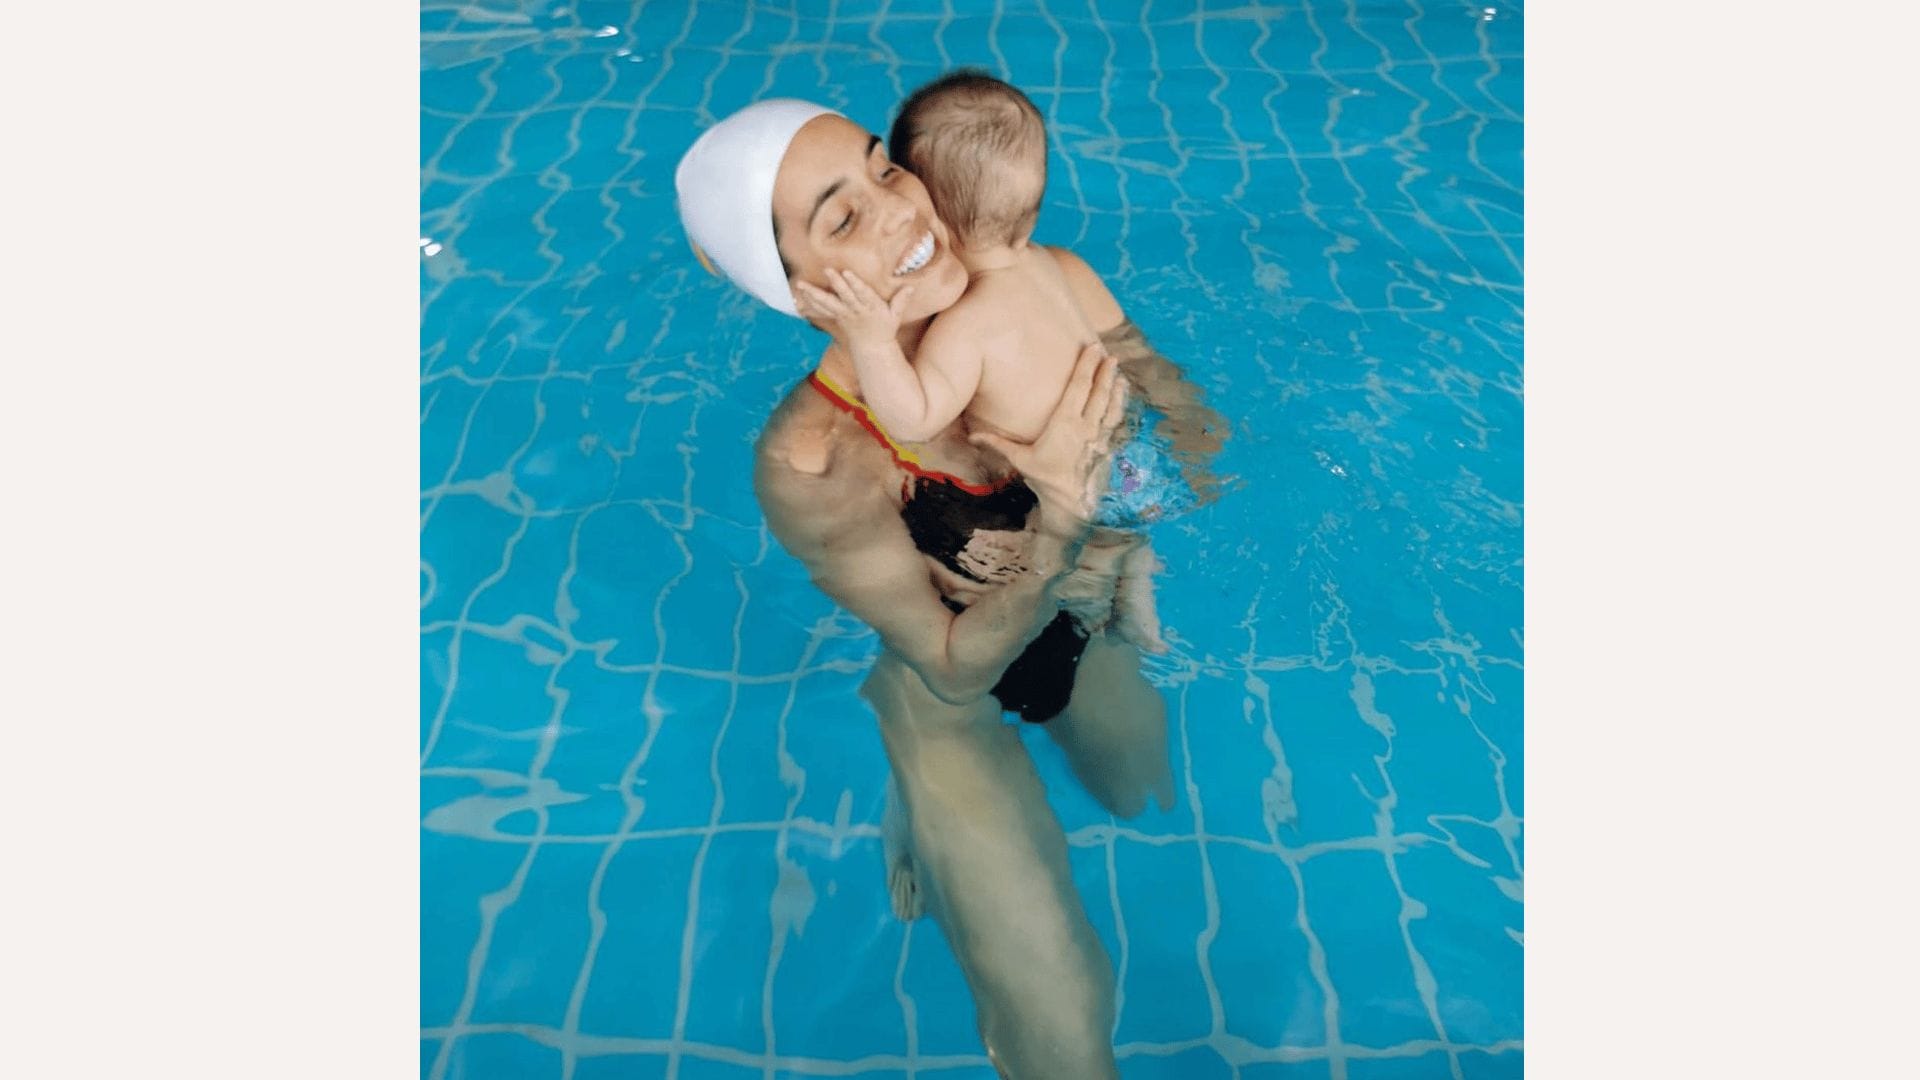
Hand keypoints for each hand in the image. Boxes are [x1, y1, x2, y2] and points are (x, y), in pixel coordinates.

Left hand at [792, 268, 913, 350]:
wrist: (872, 348)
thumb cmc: (885, 328)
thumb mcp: (896, 316)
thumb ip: (901, 301)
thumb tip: (911, 287)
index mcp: (871, 308)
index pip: (862, 294)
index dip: (855, 284)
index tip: (847, 272)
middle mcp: (855, 311)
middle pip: (844, 296)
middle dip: (835, 283)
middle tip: (826, 270)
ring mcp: (843, 315)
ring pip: (827, 304)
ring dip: (813, 294)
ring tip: (800, 285)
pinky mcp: (835, 318)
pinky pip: (820, 312)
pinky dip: (809, 306)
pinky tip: (797, 300)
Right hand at [967, 343, 1126, 529]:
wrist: (1072, 502)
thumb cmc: (1045, 478)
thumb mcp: (1020, 459)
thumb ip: (998, 443)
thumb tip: (972, 435)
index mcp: (1066, 422)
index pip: (1079, 388)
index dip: (1086, 366)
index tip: (1092, 348)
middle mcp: (1086, 425)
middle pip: (1099, 392)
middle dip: (1104, 372)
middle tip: (1108, 354)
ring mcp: (1099, 436)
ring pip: (1111, 405)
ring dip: (1115, 386)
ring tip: (1118, 371)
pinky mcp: (1106, 446)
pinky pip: (1115, 420)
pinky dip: (1120, 405)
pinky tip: (1122, 397)